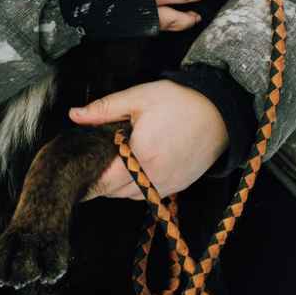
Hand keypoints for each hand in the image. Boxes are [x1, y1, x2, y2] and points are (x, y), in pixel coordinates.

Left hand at [69, 81, 227, 200]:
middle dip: (99, 180)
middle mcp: (154, 176)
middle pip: (113, 192)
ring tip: (111, 164)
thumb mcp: (139, 98)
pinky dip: (135, 187)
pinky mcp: (178, 186)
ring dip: (116, 185)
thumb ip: (103, 109)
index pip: (103, 181)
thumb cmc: (180, 102)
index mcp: (141, 155)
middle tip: (91, 163)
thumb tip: (74, 115)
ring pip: (129, 196)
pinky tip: (132, 169)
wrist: (221, 112)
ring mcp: (167, 184)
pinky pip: (147, 194)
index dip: (87, 177)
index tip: (77, 169)